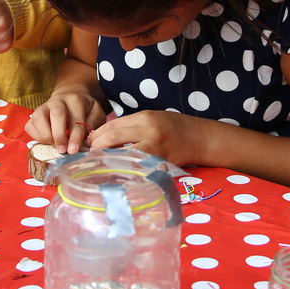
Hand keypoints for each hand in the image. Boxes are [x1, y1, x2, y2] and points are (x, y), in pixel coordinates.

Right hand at [25, 91, 107, 153]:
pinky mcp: (34, 114)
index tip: (73, 150)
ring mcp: (44, 106)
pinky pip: (30, 125)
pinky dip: (36, 136)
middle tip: (62, 150)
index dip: (74, 137)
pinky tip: (46, 141)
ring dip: (45, 136)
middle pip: (56, 114)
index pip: (75, 120)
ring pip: (39, 118)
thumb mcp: (96, 113)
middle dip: (59, 135)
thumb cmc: (84, 109)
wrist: (70, 96)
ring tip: (54, 146)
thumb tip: (86, 140)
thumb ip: (93, 124)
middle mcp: (59, 101)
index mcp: (76, 101)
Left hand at [88, 110, 207, 167]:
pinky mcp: (158, 163)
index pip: (112, 125)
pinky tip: (116, 170)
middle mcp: (148, 132)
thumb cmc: (174, 127)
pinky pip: (134, 166)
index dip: (96, 134)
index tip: (89, 141)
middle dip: (96, 146)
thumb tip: (104, 136)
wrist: (199, 138)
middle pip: (112, 137)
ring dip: (106, 158)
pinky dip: (123, 168)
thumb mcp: (152, 118)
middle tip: (89, 153)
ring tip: (99, 162)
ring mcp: (154, 149)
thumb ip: (130, 125)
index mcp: (145, 118)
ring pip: (121, 154)